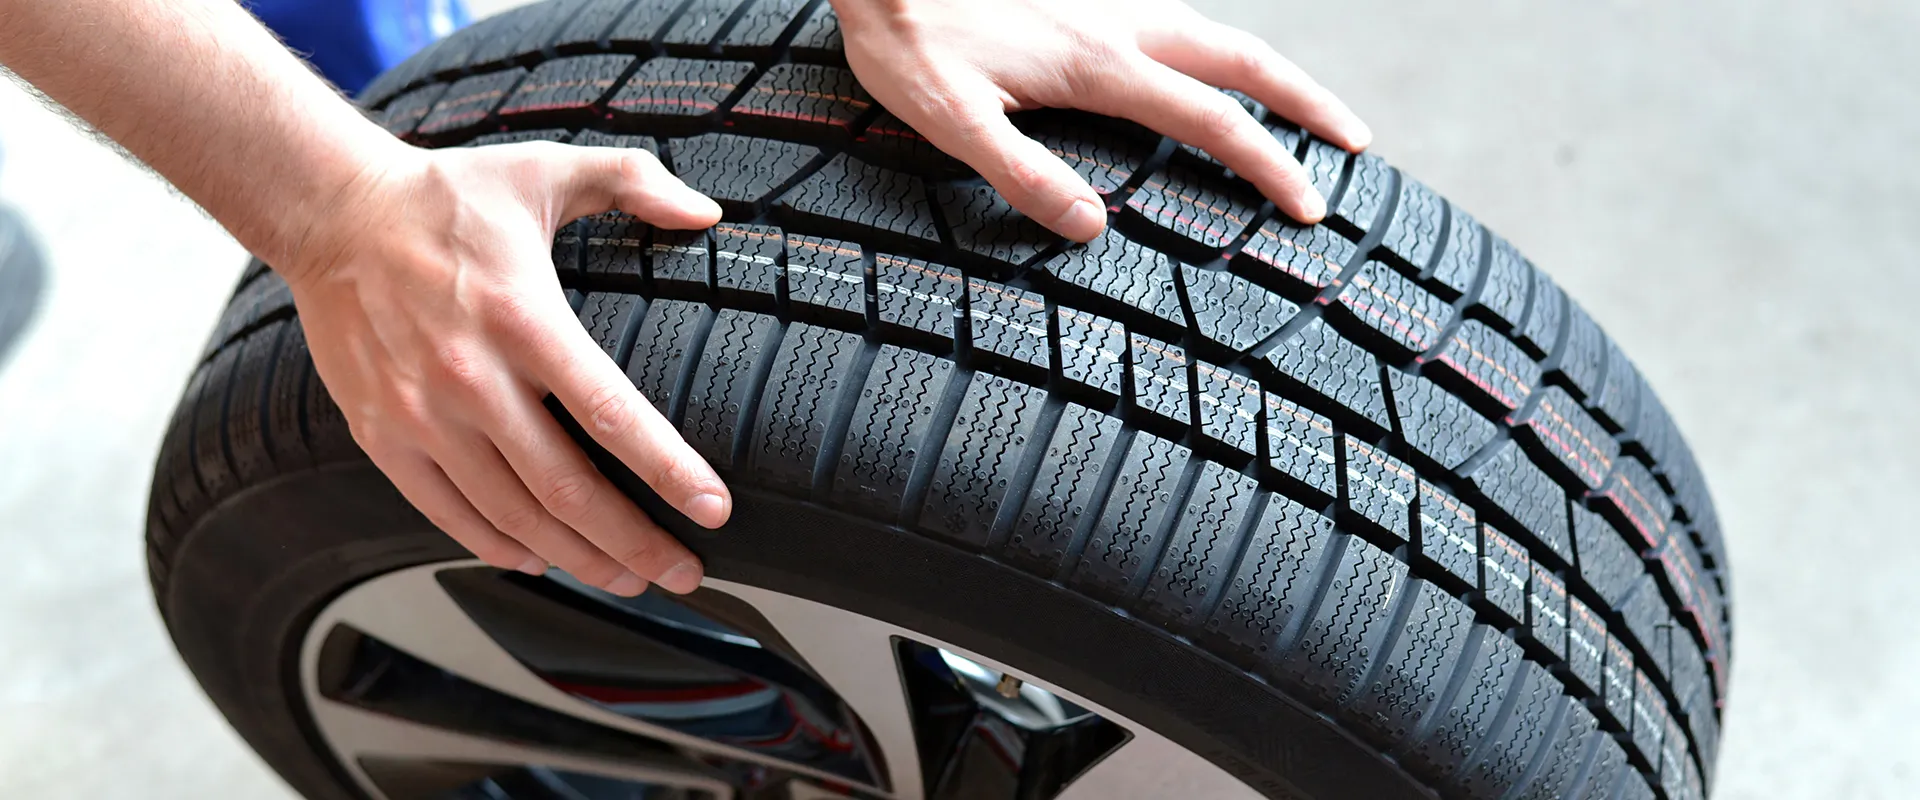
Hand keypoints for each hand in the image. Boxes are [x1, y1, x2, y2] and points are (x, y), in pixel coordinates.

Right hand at [280, 142, 727, 595]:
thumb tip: (707, 212)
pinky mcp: (381, 436)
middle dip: (634, 542)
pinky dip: (499, 547)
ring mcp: (421, 415)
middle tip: (683, 571)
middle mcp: (471, 377)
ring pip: (512, 514)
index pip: (610, 413)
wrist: (329, 212)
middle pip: (566, 488)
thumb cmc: (445, 197)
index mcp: (522, 317)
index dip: (668, 470)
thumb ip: (633, 181)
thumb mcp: (546, 169)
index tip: (712, 509)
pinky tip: (542, 560)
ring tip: (627, 577)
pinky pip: (447, 513)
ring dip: (577, 557)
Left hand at [834, 0, 1370, 240]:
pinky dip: (1217, 50)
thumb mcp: (950, 118)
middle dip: (1306, 101)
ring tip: (1304, 108)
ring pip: (1214, 32)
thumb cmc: (907, 39)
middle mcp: (1119, 23)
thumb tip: (1093, 227)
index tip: (1308, 207)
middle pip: (1242, 59)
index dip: (1268, 166)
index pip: (1211, 121)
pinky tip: (1210, 66)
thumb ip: (1021, 174)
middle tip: (1356, 142)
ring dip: (1269, 70)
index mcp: (1098, 64)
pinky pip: (1177, 20)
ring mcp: (1109, 1)